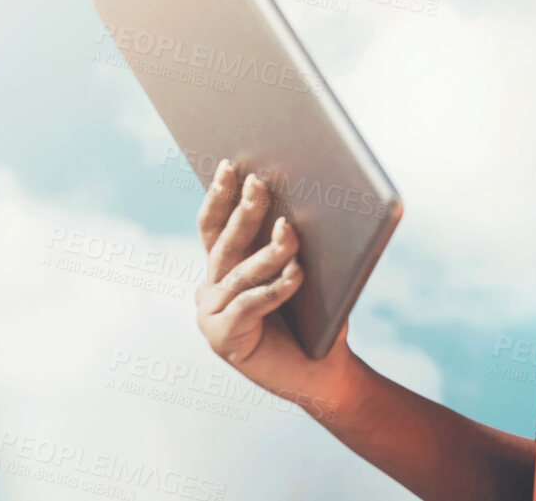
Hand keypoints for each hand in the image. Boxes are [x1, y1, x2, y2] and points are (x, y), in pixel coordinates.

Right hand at [194, 159, 366, 422]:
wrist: (325, 371)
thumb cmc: (317, 316)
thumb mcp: (306, 272)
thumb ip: (292, 245)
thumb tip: (299, 202)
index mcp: (224, 268)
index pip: (215, 226)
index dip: (220, 195)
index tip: (230, 163)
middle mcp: (210, 289)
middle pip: (225, 243)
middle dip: (244, 210)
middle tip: (260, 183)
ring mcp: (211, 316)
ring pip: (240, 273)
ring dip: (269, 251)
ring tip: (290, 231)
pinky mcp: (223, 340)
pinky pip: (250, 306)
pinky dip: (275, 289)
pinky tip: (296, 275)